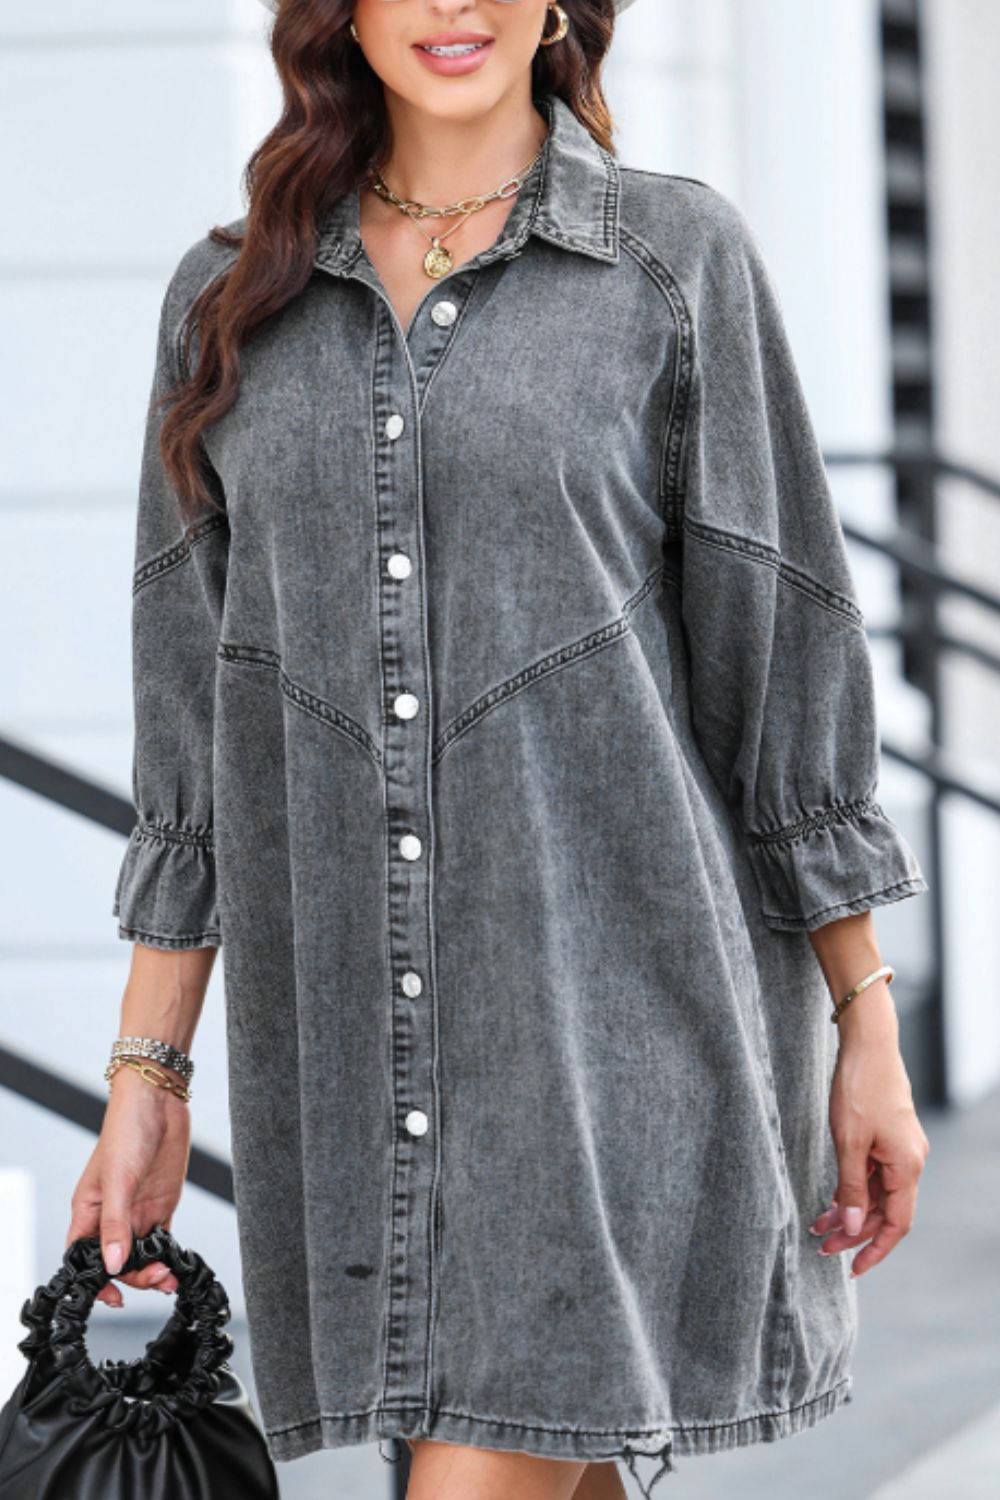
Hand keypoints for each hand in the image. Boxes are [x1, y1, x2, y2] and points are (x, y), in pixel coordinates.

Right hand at [66, 1064, 191, 1306]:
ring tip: (169, 1278)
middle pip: (117, 1261)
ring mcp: (137, 1212)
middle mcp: (112, 1216)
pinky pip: (162, 1240)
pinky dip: (168, 1256)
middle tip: (156, 1279)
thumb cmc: (126, 1131)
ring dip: (153, 1271)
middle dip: (134, 1276)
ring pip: (141, 1255)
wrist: (159, 1102)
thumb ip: (115, 1224)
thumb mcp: (118, 1180)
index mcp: (88, 1211)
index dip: (95, 1281)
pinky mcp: (160, 1206)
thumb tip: (114, 1265)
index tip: (112, 1298)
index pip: (83, 1257)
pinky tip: (177, 1266)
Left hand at [810, 1027, 929, 1277]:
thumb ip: (852, 1187)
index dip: (876, 1250)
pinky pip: (873, 1174)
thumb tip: (855, 1228)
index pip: (897, 1224)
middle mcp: (909, 1161)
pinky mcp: (887, 1137)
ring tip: (818, 1226)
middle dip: (854, 1233)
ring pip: (877, 1193)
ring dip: (850, 1212)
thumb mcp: (849, 1141)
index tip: (853, 1270)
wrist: (868, 1043)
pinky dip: (853, 1189)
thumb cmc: (859, 1087)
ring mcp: (899, 1149)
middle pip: (885, 1211)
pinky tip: (832, 1200)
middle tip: (821, 1247)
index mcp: (907, 1166)